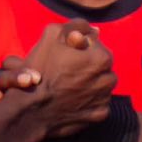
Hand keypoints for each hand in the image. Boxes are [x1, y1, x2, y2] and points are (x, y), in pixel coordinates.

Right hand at [0, 22, 114, 138]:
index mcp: (102, 57)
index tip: (65, 53)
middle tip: (66, 69)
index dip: (78, 46)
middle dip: (88, 64)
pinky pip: (98, 103)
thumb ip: (75, 26)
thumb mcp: (52, 35)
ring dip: (90, 82)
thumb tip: (92, 31)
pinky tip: (73, 99)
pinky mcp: (99, 115)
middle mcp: (109, 78)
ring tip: (69, 84)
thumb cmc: (40, 70)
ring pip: (102, 83)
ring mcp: (105, 99)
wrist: (31, 110)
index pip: (95, 43)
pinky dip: (88, 101)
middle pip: (101, 64)